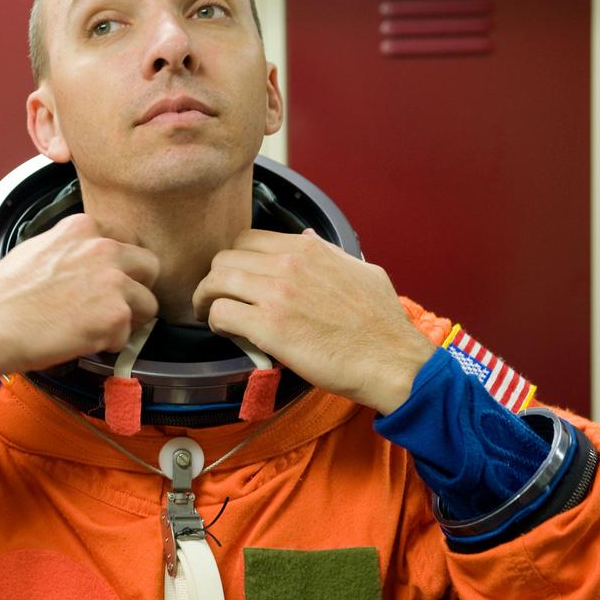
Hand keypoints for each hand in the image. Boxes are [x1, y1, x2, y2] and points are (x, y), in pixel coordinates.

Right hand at [0, 214, 159, 375]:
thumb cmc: (0, 297)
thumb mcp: (36, 251)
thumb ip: (70, 251)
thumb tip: (86, 266)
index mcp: (82, 228)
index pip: (124, 243)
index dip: (118, 268)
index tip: (105, 282)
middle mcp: (103, 248)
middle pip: (149, 267)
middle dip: (136, 289)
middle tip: (113, 307)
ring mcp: (113, 281)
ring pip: (147, 304)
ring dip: (126, 320)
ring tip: (93, 329)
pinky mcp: (115, 314)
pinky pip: (128, 336)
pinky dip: (109, 344)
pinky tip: (81, 341)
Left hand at [191, 229, 434, 414]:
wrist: (393, 362)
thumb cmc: (382, 324)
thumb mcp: (361, 271)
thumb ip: (330, 252)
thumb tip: (308, 238)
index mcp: (309, 249)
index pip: (248, 239)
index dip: (235, 259)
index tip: (235, 277)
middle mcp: (289, 264)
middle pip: (225, 258)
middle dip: (215, 278)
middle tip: (215, 297)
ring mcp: (277, 294)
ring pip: (216, 281)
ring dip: (207, 298)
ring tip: (210, 313)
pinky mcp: (269, 327)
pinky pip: (221, 313)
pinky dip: (216, 322)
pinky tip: (225, 331)